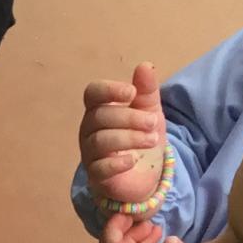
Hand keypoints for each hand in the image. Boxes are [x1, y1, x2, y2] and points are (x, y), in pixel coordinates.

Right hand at [80, 61, 166, 206]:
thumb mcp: (149, 111)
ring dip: (129, 137)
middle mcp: (89, 130)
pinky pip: (99, 168)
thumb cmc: (141, 138)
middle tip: (152, 122)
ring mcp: (90, 154)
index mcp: (99, 110)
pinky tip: (133, 159)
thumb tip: (146, 65)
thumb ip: (147, 90)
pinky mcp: (97, 177)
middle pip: (99, 117)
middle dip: (129, 118)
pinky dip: (116, 163)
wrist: (146, 175)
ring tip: (152, 139)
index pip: (92, 94)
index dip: (109, 90)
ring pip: (100, 141)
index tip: (131, 93)